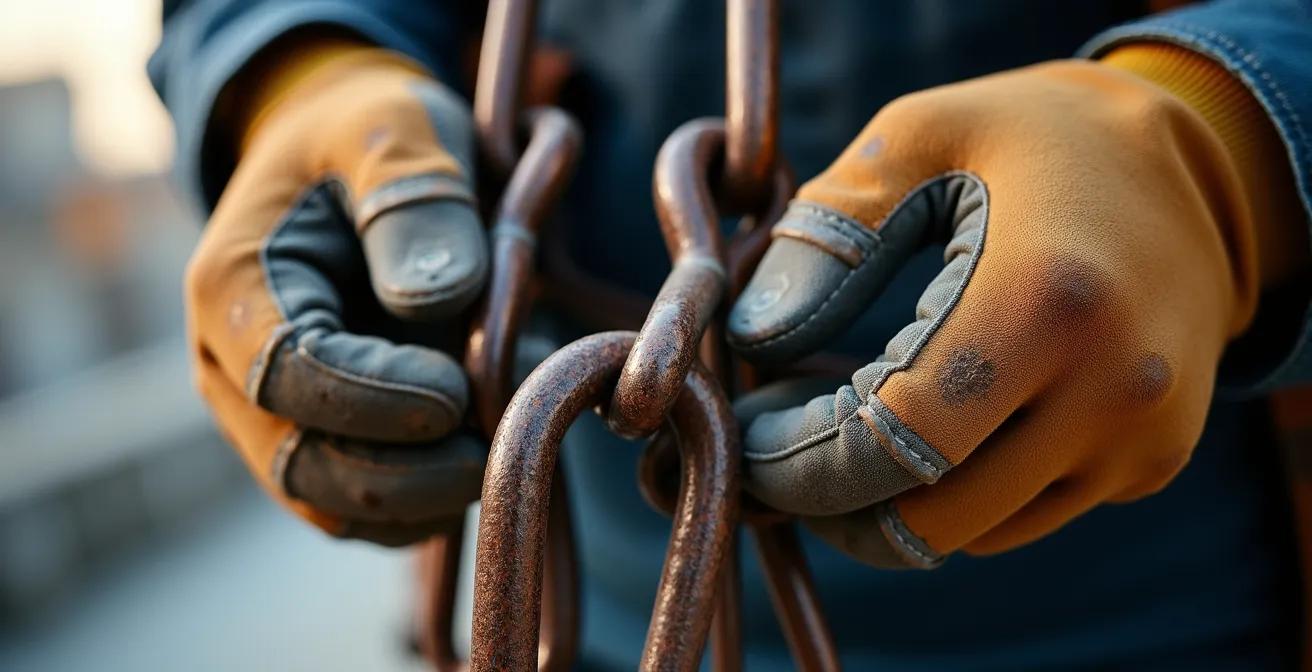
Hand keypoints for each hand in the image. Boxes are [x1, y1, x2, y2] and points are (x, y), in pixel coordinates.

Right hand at [186, 43, 487, 545]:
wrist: (350, 161)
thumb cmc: (369, 137)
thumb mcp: (398, 129)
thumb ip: (416, 198)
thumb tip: (436, 300)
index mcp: (234, 286)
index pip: (287, 376)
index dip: (376, 399)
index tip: (459, 391)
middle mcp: (231, 366)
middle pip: (303, 466)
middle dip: (407, 474)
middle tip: (495, 445)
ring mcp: (271, 415)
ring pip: (336, 504)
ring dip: (425, 495)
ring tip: (500, 438)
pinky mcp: (322, 441)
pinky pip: (369, 508)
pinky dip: (431, 497)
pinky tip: (487, 442)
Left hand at [727, 56, 1290, 566]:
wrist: (1203, 162)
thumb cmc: (1039, 137)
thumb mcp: (922, 134)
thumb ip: (828, 233)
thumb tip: (754, 339)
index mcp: (1046, 298)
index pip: (894, 441)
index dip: (800, 463)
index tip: (745, 443)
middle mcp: (1112, 387)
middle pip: (932, 517)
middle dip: (832, 503)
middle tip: (777, 456)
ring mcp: (1143, 436)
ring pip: (973, 532)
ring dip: (888, 506)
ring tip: (837, 431)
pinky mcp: (1155, 460)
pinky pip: (1024, 515)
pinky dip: (955, 494)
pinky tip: (918, 430)